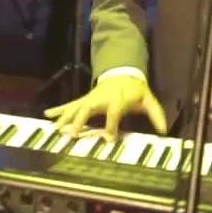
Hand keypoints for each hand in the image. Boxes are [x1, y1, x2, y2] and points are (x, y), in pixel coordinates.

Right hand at [45, 72, 167, 141]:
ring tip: (54, 128)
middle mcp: (100, 98)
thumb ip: (156, 114)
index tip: (109, 139)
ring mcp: (90, 98)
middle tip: (72, 135)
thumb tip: (164, 131)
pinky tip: (47, 115)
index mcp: (117, 99)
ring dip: (64, 117)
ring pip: (75, 107)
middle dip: (79, 122)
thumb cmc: (135, 89)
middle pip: (87, 109)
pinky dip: (58, 110)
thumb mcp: (148, 99)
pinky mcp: (85, 99)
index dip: (112, 125)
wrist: (123, 72)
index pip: (113, 112)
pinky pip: (70, 105)